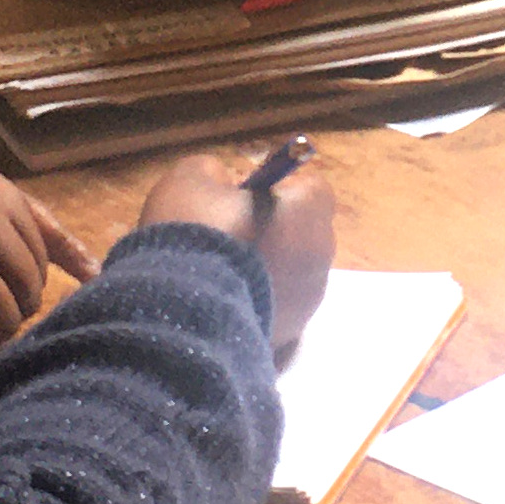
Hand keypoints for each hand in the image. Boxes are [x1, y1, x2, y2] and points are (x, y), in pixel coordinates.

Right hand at [141, 151, 336, 356]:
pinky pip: (278, 305)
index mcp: (309, 210)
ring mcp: (309, 298)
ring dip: (267, 267)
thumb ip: (213, 171)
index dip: (277, 188)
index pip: (310, 188)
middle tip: (229, 232)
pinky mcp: (291, 332)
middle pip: (303, 231)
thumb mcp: (190, 180)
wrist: (183, 310)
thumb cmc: (195, 232)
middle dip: (274, 229)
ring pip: (292, 271)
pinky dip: (259, 299)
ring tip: (221, 272)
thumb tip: (223, 183)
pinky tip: (223, 300)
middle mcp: (320, 253)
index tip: (243, 196)